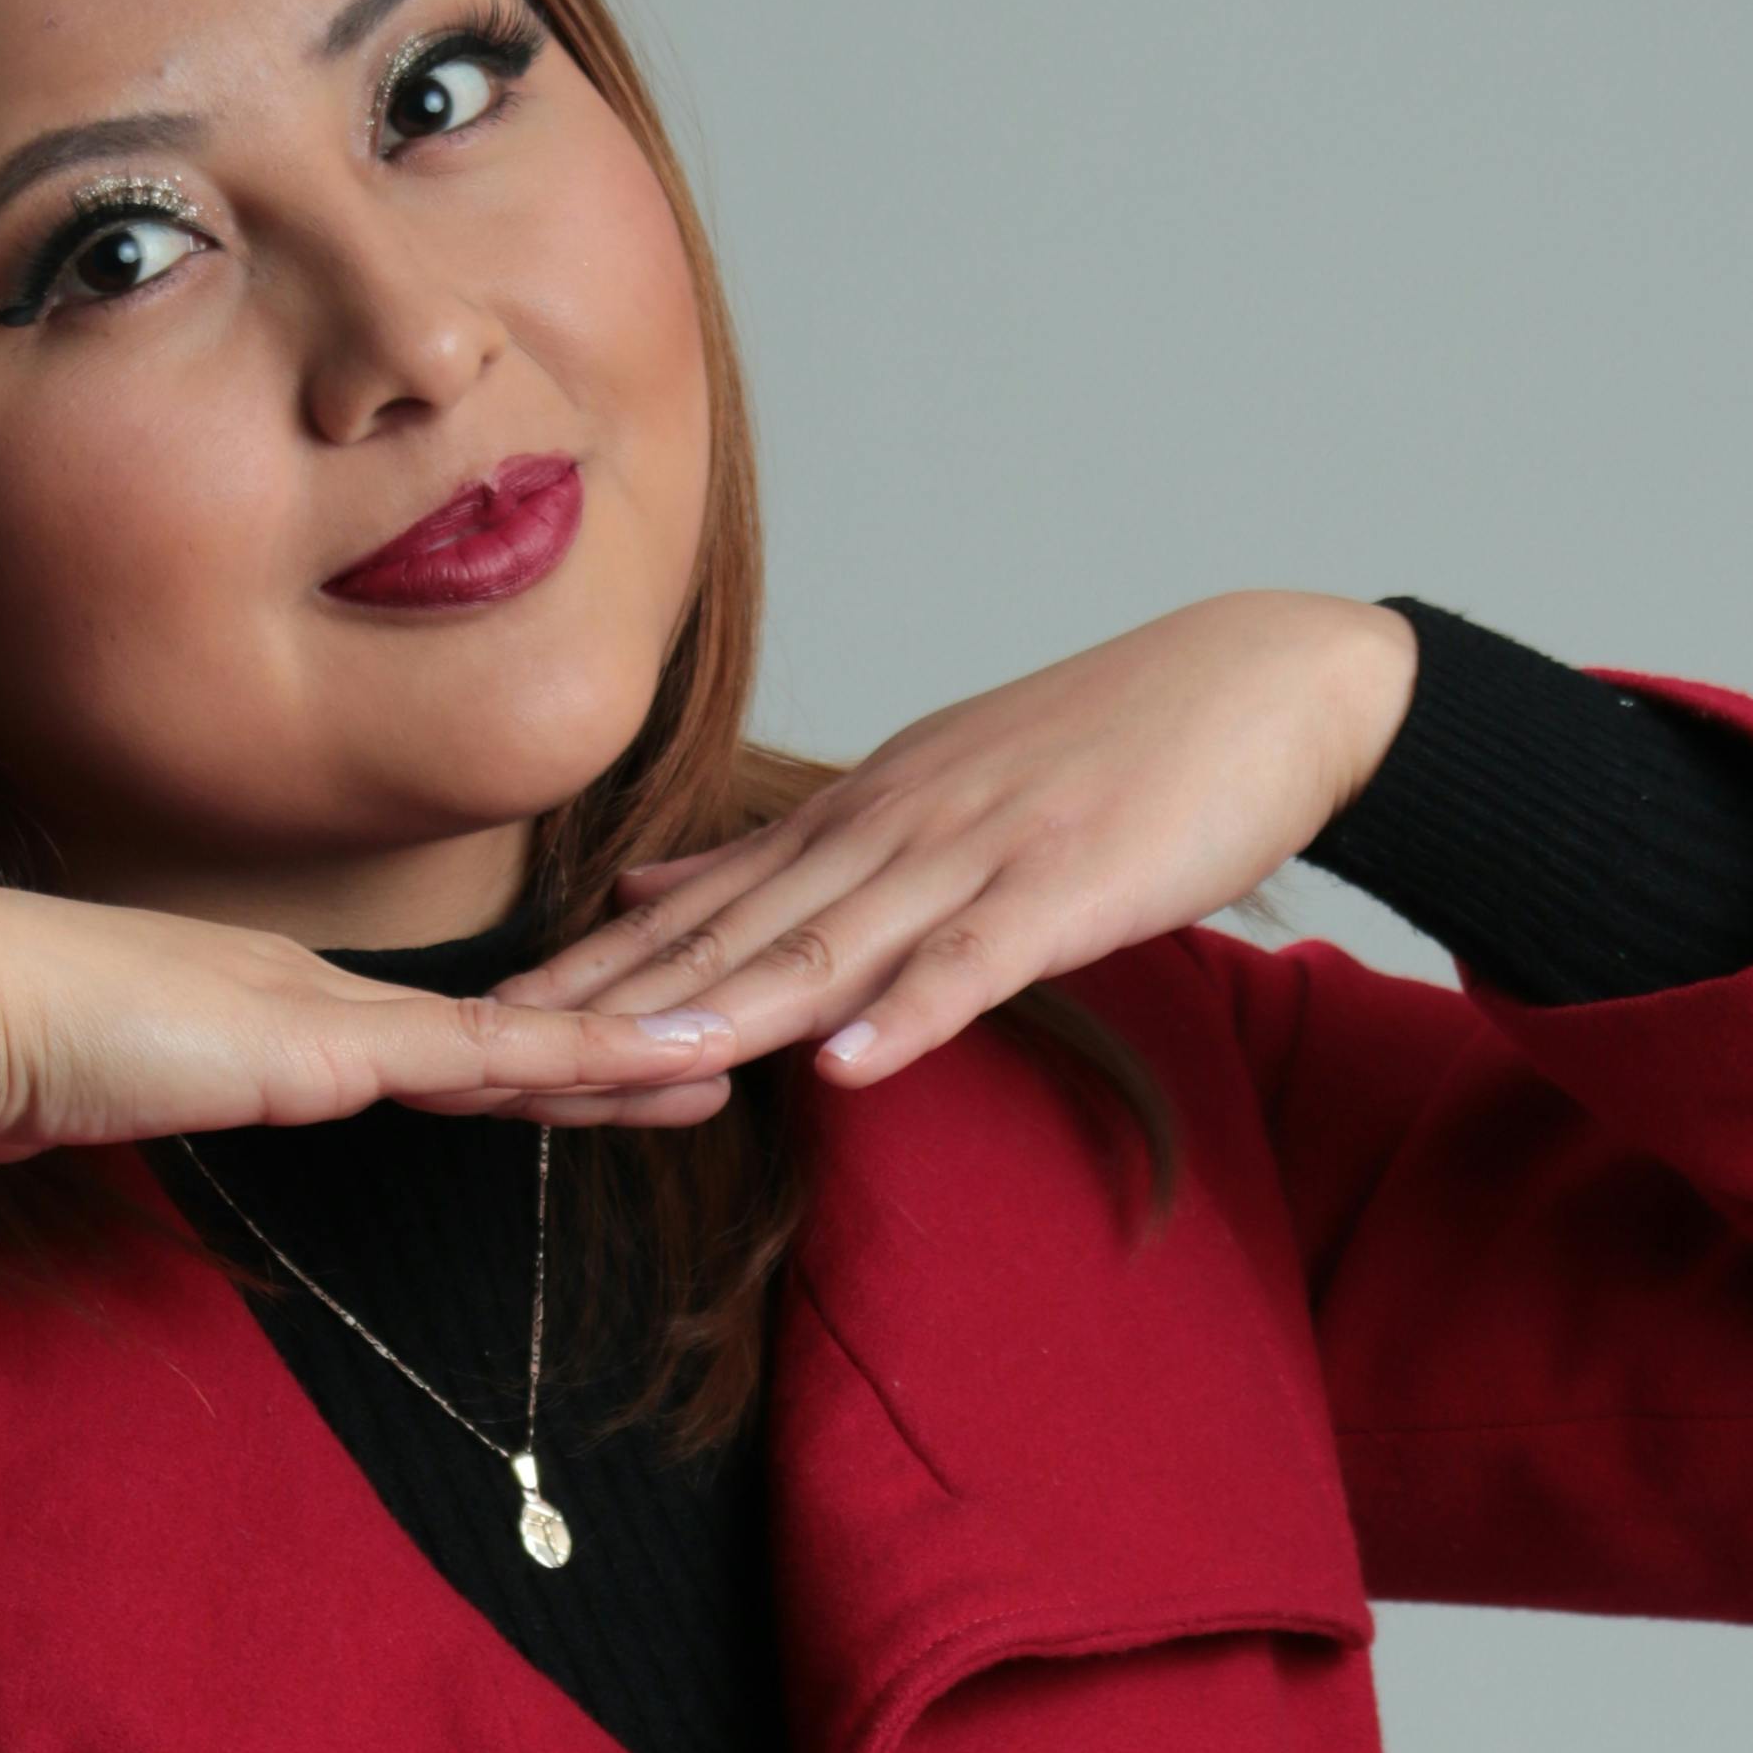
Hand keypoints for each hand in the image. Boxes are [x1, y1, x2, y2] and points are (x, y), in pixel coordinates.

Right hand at [0, 878, 740, 1159]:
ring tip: (729, 1052)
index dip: (500, 1053)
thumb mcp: (77, 1093)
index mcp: (258, 1014)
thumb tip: (89, 1119)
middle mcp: (313, 997)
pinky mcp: (332, 1042)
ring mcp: (328, 1012)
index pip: (411, 1044)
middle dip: (599, 1042)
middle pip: (488, 1030)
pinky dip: (582, 1056)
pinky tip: (661, 1061)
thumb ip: (116, 1100)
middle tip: (708, 1045)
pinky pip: (488, 1054)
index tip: (568, 1061)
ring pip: (512, 1037)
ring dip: (625, 1050)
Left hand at [490, 592, 1418, 1085]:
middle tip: (497, 1064)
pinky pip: (974, 960)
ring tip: (629, 1068)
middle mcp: (890, 830)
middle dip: (614, 1004)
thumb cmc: (1106, 755)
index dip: (590, 975)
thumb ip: (791, 858)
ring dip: (727, 1009)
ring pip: (830, 945)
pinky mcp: (1067, 889)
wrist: (1267, 684)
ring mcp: (976, 856)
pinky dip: (908, 1013)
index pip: (697, 910)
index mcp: (853, 819)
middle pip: (731, 933)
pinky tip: (844, 1067)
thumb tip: (648, 890)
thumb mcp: (923, 794)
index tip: (485, 1029)